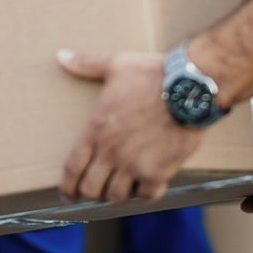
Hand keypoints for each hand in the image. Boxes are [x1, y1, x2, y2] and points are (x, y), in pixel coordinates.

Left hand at [58, 50, 203, 202]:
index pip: (72, 168)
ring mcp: (134, 165)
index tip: (67, 195)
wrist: (191, 87)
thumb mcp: (116, 64)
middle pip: (90, 189)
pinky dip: (144, 194)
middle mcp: (112, 151)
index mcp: (97, 129)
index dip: (66, 187)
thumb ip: (86, 64)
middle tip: (97, 189)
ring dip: (117, 193)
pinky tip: (146, 185)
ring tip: (122, 186)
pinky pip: (146, 196)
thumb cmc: (153, 74)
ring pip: (116, 196)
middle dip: (90, 192)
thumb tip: (61, 56)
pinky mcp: (158, 172)